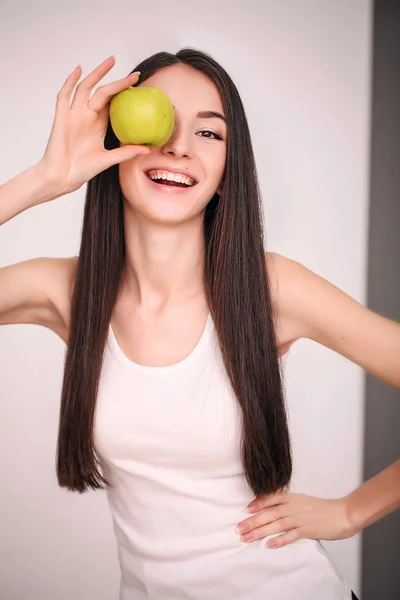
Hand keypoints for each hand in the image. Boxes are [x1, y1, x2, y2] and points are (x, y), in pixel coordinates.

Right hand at [40, 56, 149, 195]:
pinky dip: (70, 81)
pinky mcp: (61, 116)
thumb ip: (126, 153)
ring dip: (97, 73)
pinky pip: (65, 95)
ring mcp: (73, 114)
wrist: (62, 176)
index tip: (140, 88)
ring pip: (85, 88)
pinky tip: (79, 70)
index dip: (125, 95)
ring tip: (112, 61)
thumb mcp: (108, 160)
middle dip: (117, 81)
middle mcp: (86, 116)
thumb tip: (148, 149)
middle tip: (134, 74)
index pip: (113, 104)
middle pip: (102, 92)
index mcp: (98, 125)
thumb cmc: (82, 170)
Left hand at [236, 491, 356, 548]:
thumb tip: (274, 510)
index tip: (246, 510)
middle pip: (269, 514)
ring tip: (247, 538)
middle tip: (239, 528)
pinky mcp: (308, 530)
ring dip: (260, 532)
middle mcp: (294, 507)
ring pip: (276, 525)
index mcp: (293, 498)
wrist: (343, 513)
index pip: (271, 498)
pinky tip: (269, 545)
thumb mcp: (303, 501)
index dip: (258, 503)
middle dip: (252, 521)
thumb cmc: (323, 509)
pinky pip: (291, 536)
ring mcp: (300, 518)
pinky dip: (280, 540)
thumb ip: (289, 504)